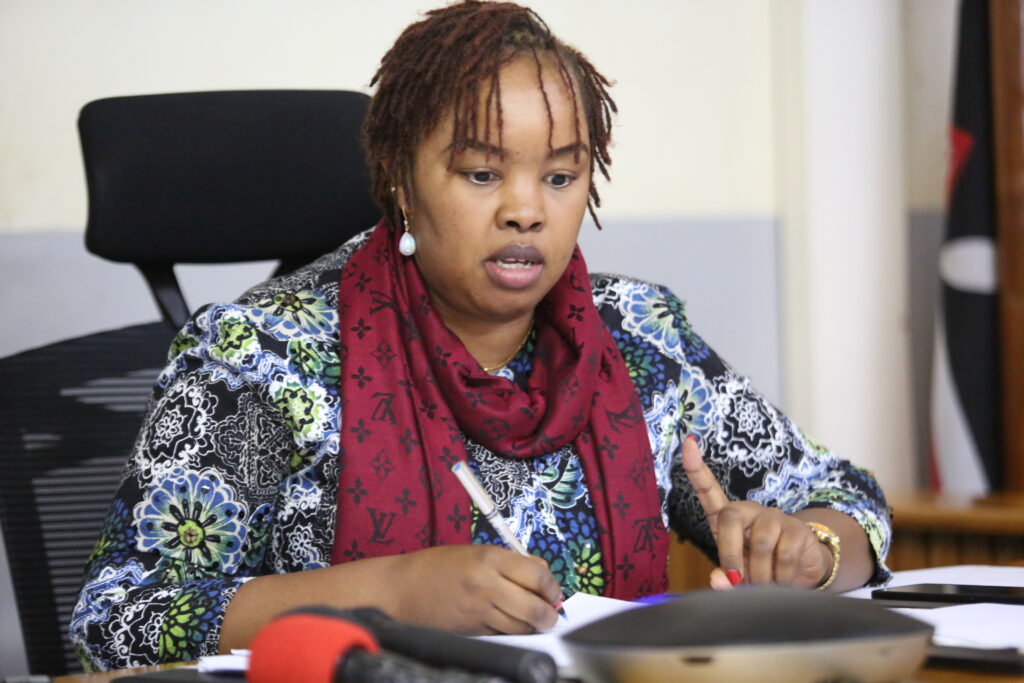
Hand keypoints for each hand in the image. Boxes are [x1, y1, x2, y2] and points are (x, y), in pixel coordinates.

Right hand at [389, 544, 561, 634]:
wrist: (402, 589)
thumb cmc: (439, 565)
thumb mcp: (477, 551)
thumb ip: (511, 562)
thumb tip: (544, 575)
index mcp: (489, 559)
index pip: (537, 575)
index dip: (552, 586)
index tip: (553, 591)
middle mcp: (487, 586)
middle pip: (534, 607)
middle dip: (549, 614)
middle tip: (551, 613)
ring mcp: (479, 611)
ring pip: (521, 626)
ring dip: (533, 625)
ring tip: (533, 619)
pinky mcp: (473, 632)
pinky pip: (504, 634)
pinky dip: (513, 631)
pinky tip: (510, 623)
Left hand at [680, 435, 831, 589]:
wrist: (802, 574)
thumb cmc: (760, 570)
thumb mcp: (738, 576)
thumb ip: (725, 578)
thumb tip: (718, 579)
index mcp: (728, 519)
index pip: (708, 490)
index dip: (696, 468)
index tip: (687, 442)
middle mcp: (749, 512)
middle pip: (729, 517)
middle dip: (729, 552)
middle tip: (736, 579)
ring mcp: (774, 517)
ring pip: (760, 544)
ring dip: (760, 575)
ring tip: (764, 587)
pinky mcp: (797, 530)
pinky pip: (784, 556)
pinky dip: (781, 578)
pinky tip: (783, 582)